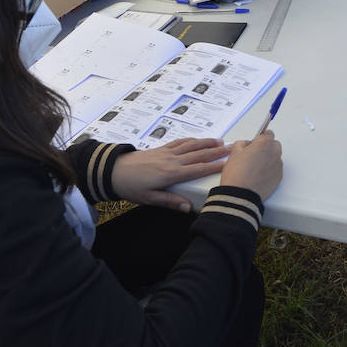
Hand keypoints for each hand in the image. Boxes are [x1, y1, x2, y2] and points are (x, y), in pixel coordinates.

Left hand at [111, 138, 233, 211]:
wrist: (113, 170)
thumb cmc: (130, 187)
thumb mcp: (149, 198)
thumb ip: (169, 201)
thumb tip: (187, 207)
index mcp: (171, 174)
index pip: (198, 169)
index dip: (214, 166)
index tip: (229, 163)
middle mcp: (172, 161)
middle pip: (199, 154)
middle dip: (217, 151)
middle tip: (233, 148)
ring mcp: (167, 153)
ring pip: (191, 146)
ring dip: (207, 143)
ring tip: (221, 142)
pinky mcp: (161, 149)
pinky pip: (180, 142)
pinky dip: (191, 140)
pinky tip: (198, 140)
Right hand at [218, 132, 283, 200]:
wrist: (241, 194)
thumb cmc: (237, 173)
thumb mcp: (234, 152)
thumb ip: (242, 143)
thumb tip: (247, 144)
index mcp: (264, 143)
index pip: (268, 133)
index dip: (260, 137)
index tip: (256, 142)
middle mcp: (274, 153)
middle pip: (274, 145)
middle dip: (266, 148)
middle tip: (254, 155)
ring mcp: (278, 165)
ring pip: (275, 158)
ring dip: (268, 159)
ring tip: (254, 168)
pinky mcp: (279, 177)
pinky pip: (275, 169)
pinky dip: (269, 170)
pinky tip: (258, 176)